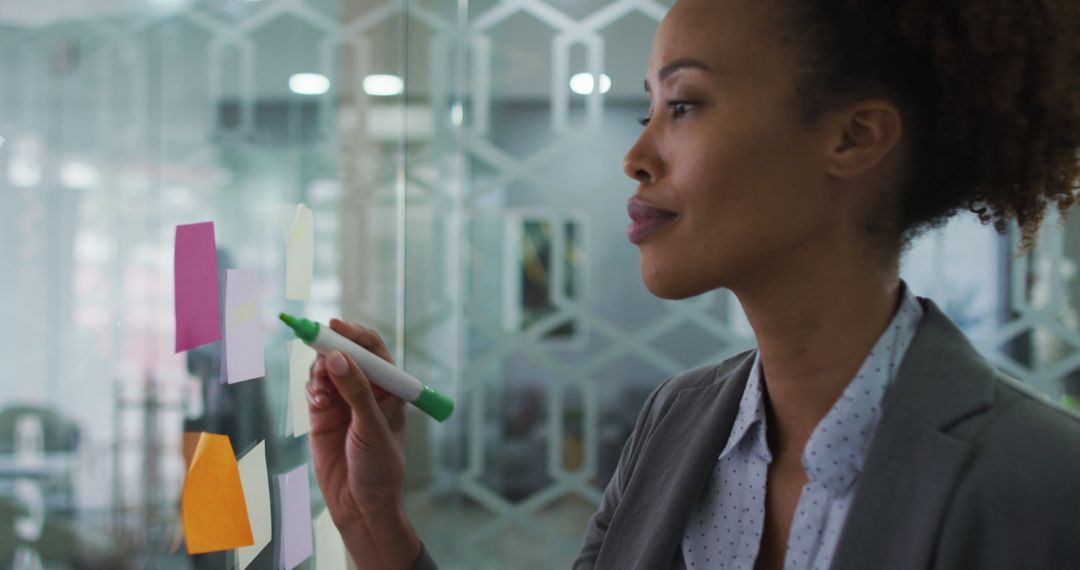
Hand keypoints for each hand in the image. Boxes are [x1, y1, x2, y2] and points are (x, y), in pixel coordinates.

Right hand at [307, 318, 420, 568]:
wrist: (360, 505)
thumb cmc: (379, 468)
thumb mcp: (371, 428)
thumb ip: (355, 392)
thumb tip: (339, 358)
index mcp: (390, 388)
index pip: (374, 350)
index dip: (355, 334)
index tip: (335, 325)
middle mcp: (367, 390)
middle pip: (347, 353)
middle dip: (331, 347)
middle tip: (315, 343)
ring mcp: (344, 401)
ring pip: (327, 368)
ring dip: (320, 370)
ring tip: (321, 389)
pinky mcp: (323, 414)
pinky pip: (314, 387)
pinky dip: (312, 386)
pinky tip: (316, 398)